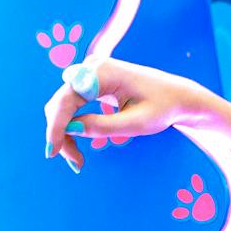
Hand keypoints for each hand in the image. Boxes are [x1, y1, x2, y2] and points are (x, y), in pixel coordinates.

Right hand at [44, 57, 203, 171]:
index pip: (66, 100)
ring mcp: (90, 72)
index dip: (55, 127)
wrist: (178, 96)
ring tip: (78, 160)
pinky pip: (72, 104)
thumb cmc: (163, 107)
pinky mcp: (91, 81)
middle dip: (61, 134)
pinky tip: (78, 146)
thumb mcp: (136, 123)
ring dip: (65, 132)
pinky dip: (72, 125)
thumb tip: (69, 130)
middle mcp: (92, 67)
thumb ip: (102, 126)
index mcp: (103, 72)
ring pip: (63, 105)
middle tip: (76, 163)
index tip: (52, 152)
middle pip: (60, 103)